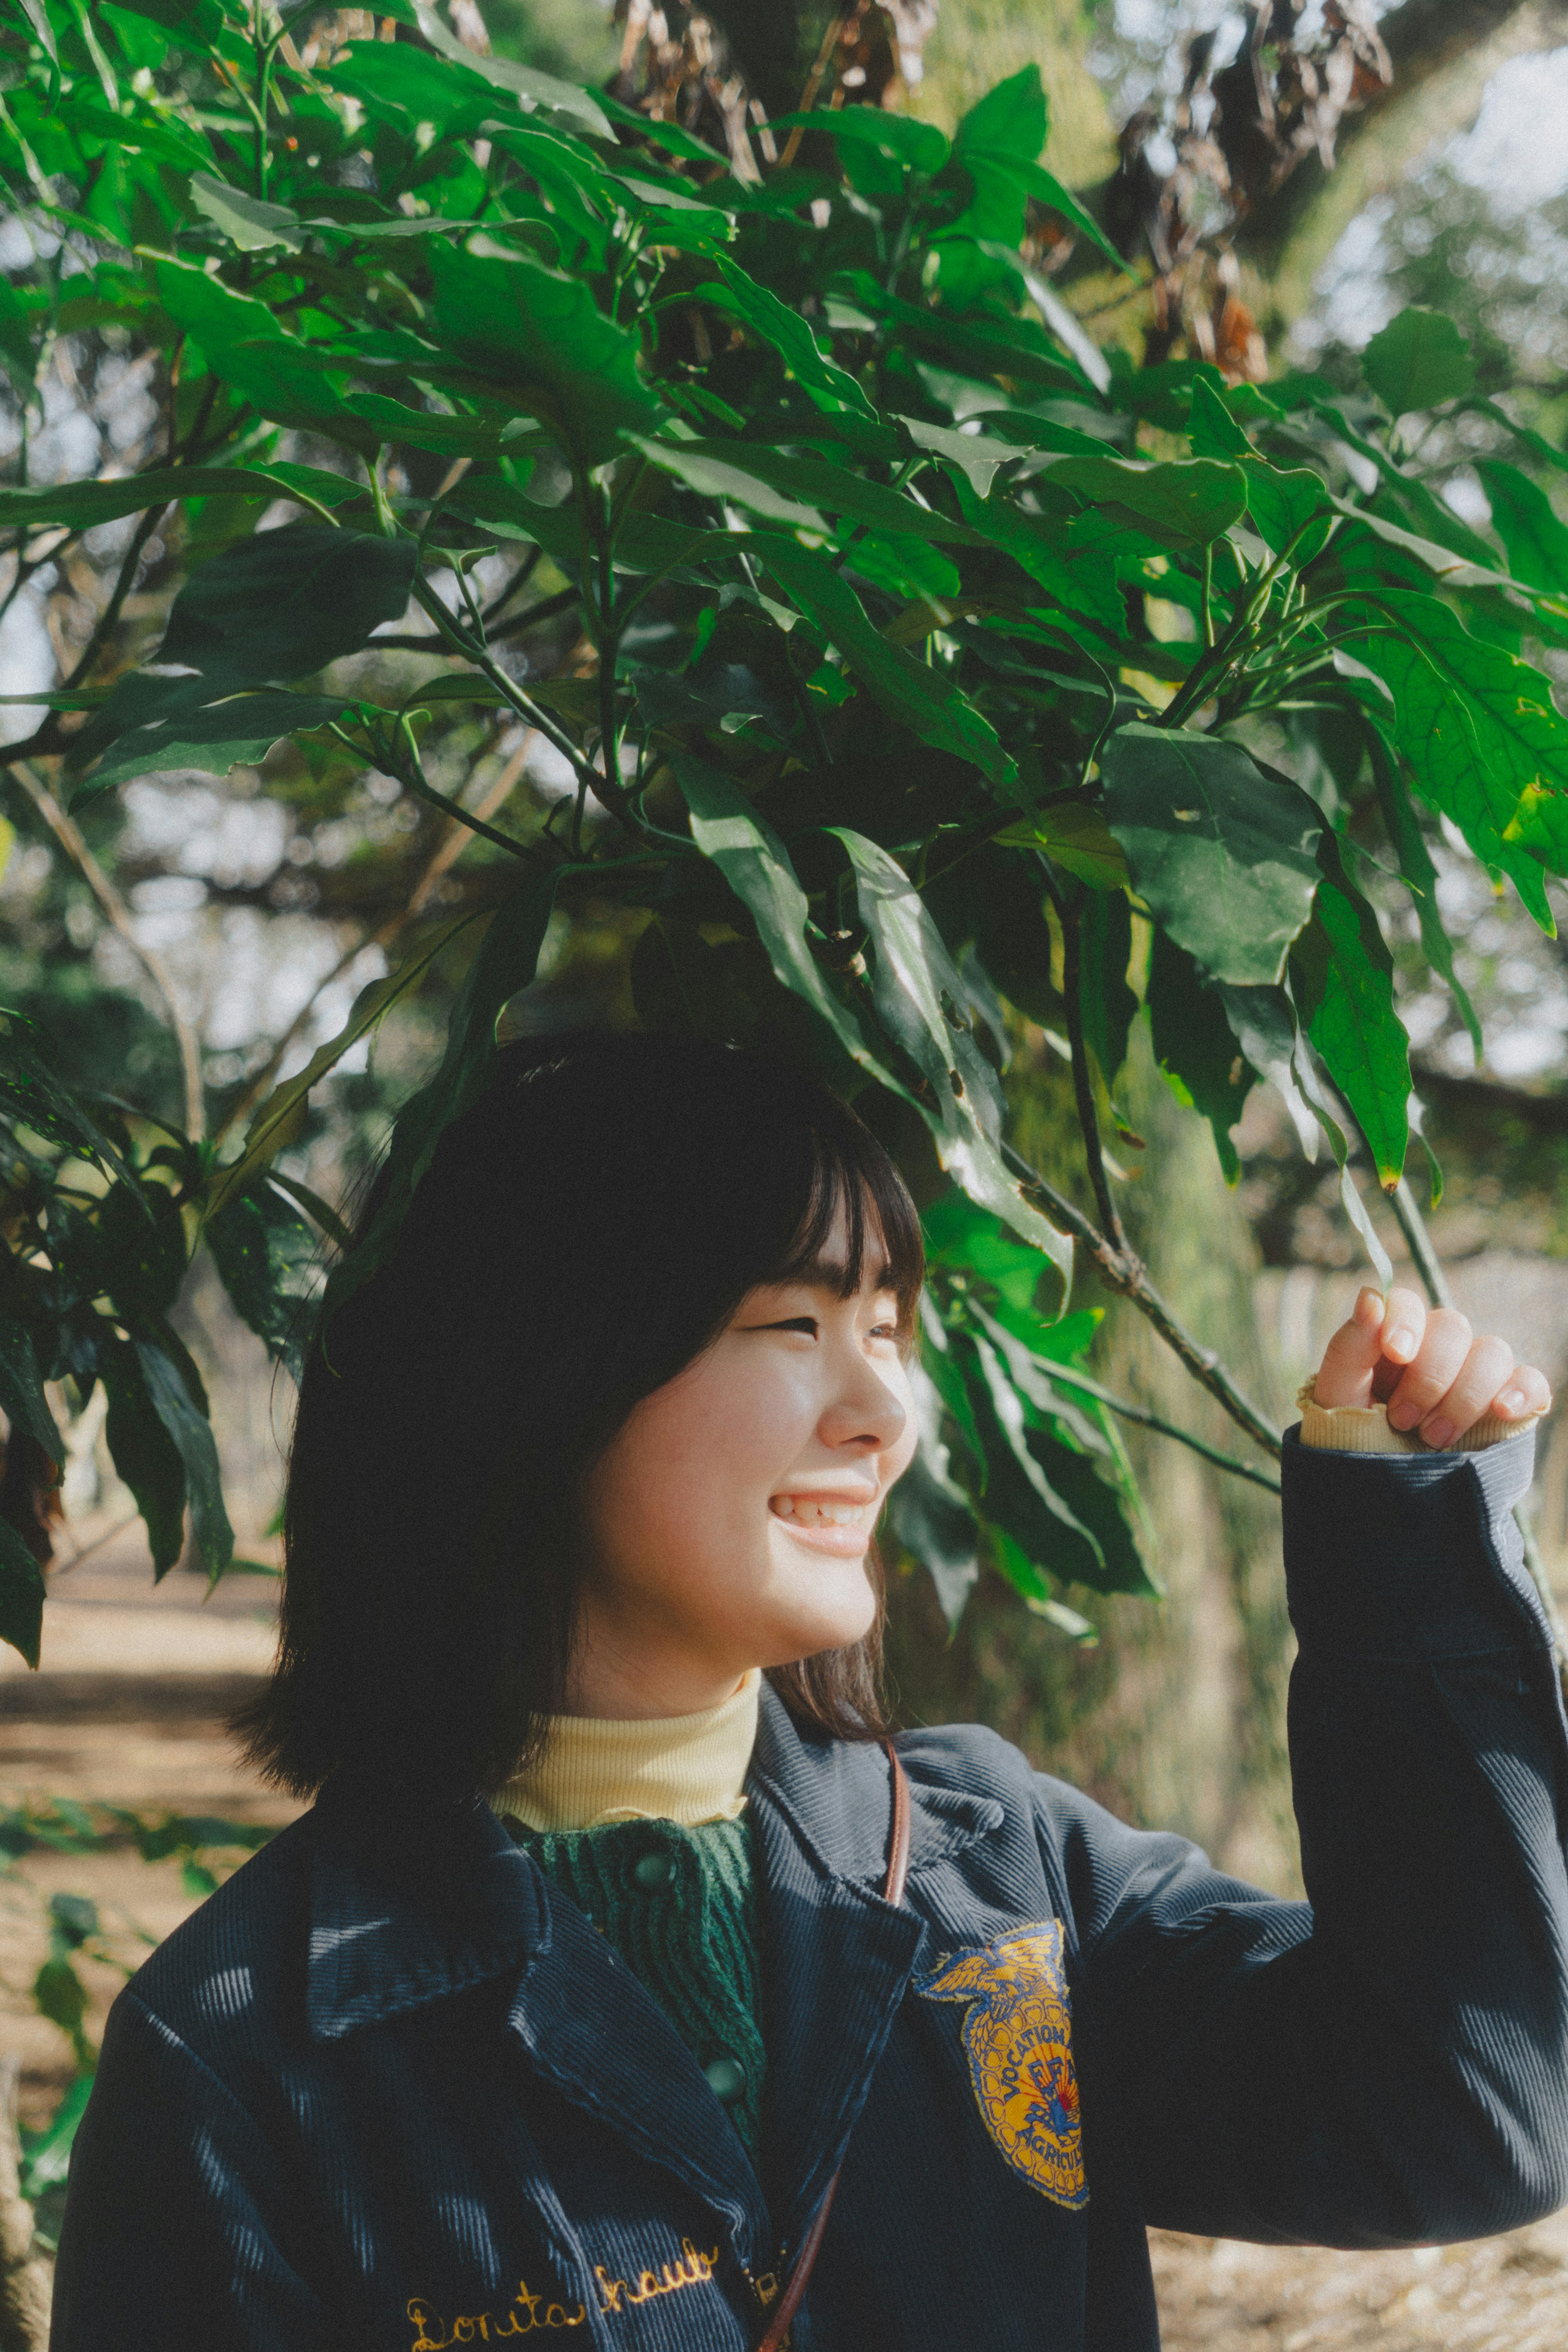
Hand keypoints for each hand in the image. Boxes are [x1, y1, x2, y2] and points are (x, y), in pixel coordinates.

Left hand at [1314, 1286, 1551, 1448]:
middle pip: (1453, 1326)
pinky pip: (1530, 1380)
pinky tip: (1502, 1411)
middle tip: (1403, 1420)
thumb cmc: (1354, 1436)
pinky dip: (1521, 1391)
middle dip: (1429, 1377)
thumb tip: (1369, 1297)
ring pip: (1492, 1352)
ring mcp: (1475, 1373)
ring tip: (1435, 1439)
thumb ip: (1349, 1347)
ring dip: (1463, 1396)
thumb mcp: (1339, 1397)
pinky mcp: (1507, 1402)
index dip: (1406, 1320)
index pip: (1407, 1303)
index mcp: (1395, 1337)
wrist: (1383, 1488)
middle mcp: (1439, 1348)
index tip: (1396, 1352)